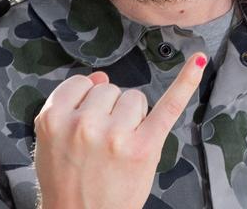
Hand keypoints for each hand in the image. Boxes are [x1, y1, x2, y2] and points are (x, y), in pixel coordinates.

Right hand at [33, 53, 207, 208]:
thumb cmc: (66, 182)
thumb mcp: (49, 141)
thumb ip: (68, 104)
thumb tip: (99, 77)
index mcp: (54, 119)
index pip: (81, 83)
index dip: (86, 101)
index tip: (86, 120)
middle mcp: (85, 124)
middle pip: (110, 89)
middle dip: (109, 111)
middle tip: (102, 143)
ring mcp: (117, 135)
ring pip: (134, 97)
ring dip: (131, 117)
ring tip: (119, 147)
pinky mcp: (146, 146)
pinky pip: (169, 106)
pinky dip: (185, 83)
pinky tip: (197, 63)